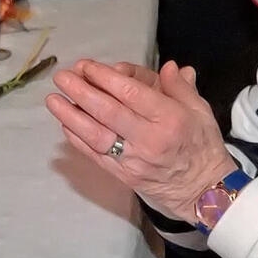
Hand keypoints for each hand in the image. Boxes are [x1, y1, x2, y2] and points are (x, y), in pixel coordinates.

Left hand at [45, 60, 235, 221]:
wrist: (203, 190)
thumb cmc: (203, 146)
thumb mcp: (201, 111)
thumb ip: (181, 88)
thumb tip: (167, 67)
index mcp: (170, 118)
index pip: (131, 94)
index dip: (106, 78)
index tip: (87, 67)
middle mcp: (149, 138)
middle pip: (108, 111)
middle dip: (81, 91)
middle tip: (62, 77)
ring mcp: (133, 159)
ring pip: (96, 134)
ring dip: (71, 115)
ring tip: (53, 99)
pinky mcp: (123, 175)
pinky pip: (95, 155)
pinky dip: (78, 139)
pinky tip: (65, 125)